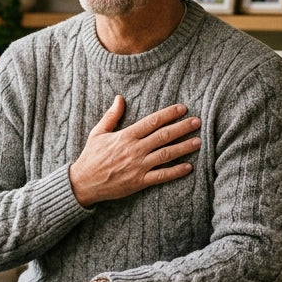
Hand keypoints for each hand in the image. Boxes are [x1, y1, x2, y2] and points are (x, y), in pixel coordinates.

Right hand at [68, 96, 201, 207]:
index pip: (152, 121)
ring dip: (184, 147)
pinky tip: (188, 167)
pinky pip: (161, 176)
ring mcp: (138, 166)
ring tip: (198, 141)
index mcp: (126, 136)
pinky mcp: (139, 182)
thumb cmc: (91, 157)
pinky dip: (176, 171)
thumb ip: (112, 116)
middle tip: (197, 122)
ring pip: (166, 154)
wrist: (83, 183)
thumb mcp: (98, 133)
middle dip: (182, 128)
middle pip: (164, 136)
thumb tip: (120, 98)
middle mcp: (134, 149)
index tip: (182, 109)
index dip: (169, 114)